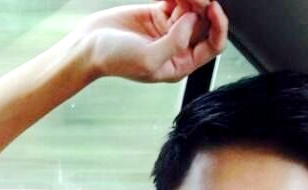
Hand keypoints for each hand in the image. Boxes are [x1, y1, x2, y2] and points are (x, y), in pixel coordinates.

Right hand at [74, 0, 228, 83]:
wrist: (88, 46)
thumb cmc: (113, 59)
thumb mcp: (147, 59)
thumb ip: (175, 43)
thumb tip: (193, 20)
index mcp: (179, 65)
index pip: (213, 45)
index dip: (218, 25)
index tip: (212, 6)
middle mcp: (177, 48)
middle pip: (205, 22)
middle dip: (202, 5)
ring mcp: (168, 30)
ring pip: (193, 7)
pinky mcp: (158, 14)